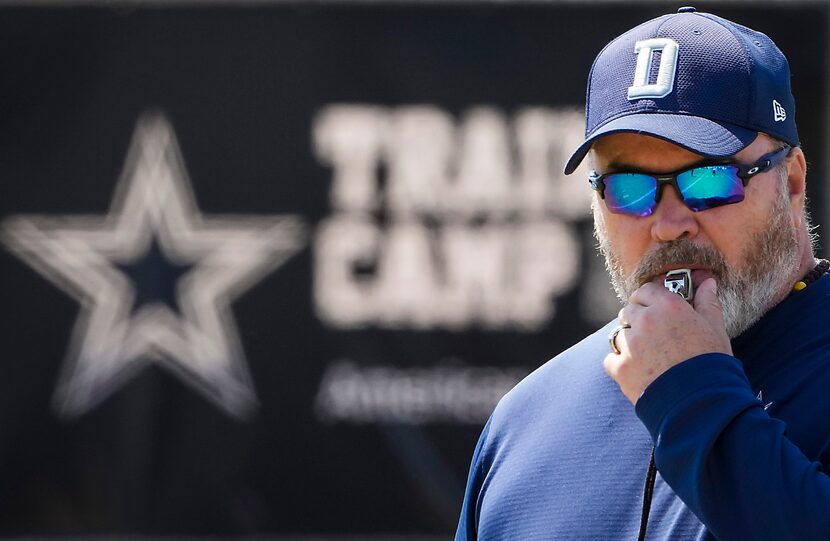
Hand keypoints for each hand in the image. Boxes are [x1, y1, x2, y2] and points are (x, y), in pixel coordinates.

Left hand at [604, 277, 732, 403]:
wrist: (702, 403)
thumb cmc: (712, 364)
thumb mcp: (716, 330)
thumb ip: (707, 303)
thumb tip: (708, 282)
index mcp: (668, 307)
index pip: (646, 290)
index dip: (649, 299)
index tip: (654, 308)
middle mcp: (645, 321)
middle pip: (628, 311)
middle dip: (637, 319)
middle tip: (653, 335)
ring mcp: (630, 344)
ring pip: (619, 334)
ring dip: (629, 342)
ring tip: (648, 357)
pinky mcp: (620, 367)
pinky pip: (611, 359)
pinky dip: (619, 364)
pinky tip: (637, 372)